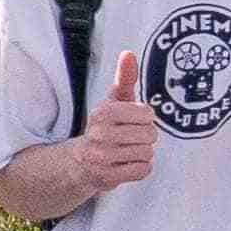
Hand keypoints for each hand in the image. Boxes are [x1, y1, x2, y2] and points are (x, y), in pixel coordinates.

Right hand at [77, 48, 156, 198]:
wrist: (80, 162)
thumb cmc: (105, 127)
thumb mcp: (113, 101)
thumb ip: (124, 78)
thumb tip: (129, 53)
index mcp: (103, 112)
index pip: (146, 113)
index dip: (145, 118)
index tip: (132, 120)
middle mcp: (100, 135)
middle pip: (150, 134)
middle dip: (146, 136)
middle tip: (131, 137)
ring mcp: (102, 158)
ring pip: (147, 153)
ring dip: (142, 153)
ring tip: (128, 151)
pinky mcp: (107, 177)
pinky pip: (143, 170)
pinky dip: (140, 168)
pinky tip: (128, 163)